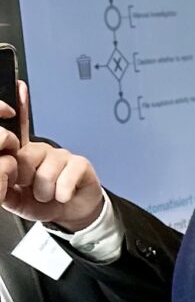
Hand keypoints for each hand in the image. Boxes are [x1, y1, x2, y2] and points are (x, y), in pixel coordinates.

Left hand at [0, 88, 105, 231]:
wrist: (70, 214)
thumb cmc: (41, 202)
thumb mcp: (13, 197)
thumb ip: (2, 184)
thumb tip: (0, 170)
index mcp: (24, 154)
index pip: (19, 127)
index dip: (20, 107)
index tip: (20, 86)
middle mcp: (42, 150)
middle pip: (25, 157)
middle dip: (25, 180)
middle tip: (32, 188)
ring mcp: (62, 155)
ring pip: (45, 172)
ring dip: (45, 192)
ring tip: (48, 195)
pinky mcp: (80, 164)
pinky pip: (66, 177)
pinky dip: (62, 192)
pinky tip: (63, 195)